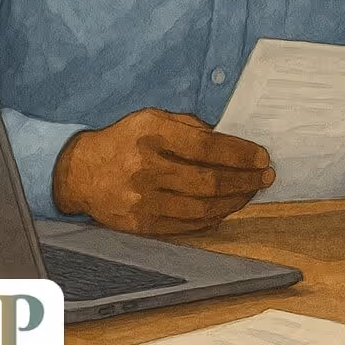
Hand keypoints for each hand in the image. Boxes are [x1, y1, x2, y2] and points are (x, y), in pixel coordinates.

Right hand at [52, 108, 274, 234]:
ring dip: (235, 201)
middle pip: (209, 181)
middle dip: (246, 180)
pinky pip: (187, 225)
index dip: (241, 154)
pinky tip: (225, 208)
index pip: (208, 147)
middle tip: (265, 177)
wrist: (79, 172)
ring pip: (202, 208)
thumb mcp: (154, 118)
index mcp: (152, 135)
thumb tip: (235, 145)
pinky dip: (212, 218)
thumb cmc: (125, 140)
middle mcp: (146, 168)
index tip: (262, 157)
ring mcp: (142, 201)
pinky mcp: (140, 225)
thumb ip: (193, 127)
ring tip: (250, 192)